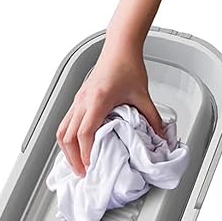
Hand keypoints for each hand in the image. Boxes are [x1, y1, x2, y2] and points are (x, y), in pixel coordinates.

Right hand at [56, 43, 162, 176]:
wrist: (119, 47)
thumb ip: (152, 118)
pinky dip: (66, 139)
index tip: (91, 167)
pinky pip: (65, 123)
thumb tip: (160, 136)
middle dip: (73, 158)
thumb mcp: (142, 95)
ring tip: (75, 164)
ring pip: (62, 131)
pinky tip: (73, 148)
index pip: (85, 133)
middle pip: (68, 136)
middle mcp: (83, 101)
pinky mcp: (77, 100)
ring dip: (66, 150)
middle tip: (82, 173)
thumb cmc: (128, 65)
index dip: (85, 153)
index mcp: (98, 100)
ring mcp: (78, 100)